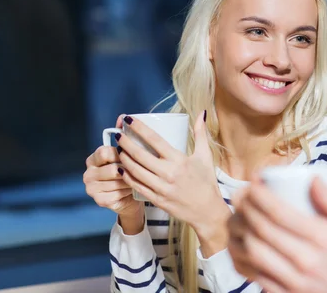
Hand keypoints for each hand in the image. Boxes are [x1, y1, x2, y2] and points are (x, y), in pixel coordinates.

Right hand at [83, 115, 144, 232]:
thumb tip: (123, 117)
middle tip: (140, 169)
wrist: (130, 197)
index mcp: (93, 158)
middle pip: (112, 169)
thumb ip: (123, 135)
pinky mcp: (99, 201)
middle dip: (128, 169)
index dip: (120, 153)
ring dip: (131, 180)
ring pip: (117, 182)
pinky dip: (128, 191)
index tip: (131, 155)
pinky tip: (133, 190)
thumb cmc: (130, 171)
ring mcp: (92, 188)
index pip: (104, 152)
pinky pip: (118, 194)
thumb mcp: (126, 153)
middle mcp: (88, 173)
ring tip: (139, 179)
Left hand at [117, 111, 230, 255]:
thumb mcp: (205, 156)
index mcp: (179, 160)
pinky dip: (127, 176)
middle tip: (118, 135)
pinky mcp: (156, 200)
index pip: (155, 140)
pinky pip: (137, 186)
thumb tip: (201, 114)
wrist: (207, 211)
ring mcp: (161, 188)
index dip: (139, 128)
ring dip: (123, 158)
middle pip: (139, 155)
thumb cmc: (206, 182)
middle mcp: (168, 174)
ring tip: (118, 149)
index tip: (129, 120)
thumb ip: (201, 134)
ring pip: (135, 171)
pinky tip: (122, 169)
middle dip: (125, 143)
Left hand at [228, 177, 326, 292]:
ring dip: (241, 230)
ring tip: (240, 216)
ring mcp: (296, 282)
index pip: (279, 211)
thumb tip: (314, 179)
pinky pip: (258, 275)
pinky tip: (245, 244)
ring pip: (254, 251)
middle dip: (245, 206)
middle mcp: (306, 260)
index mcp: (324, 238)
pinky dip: (246, 257)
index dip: (259, 193)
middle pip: (262, 228)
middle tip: (240, 194)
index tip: (252, 180)